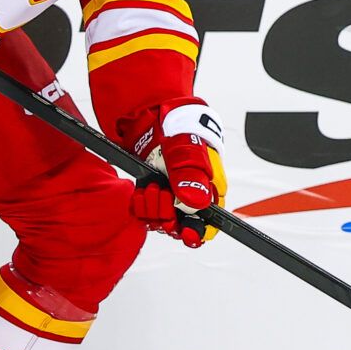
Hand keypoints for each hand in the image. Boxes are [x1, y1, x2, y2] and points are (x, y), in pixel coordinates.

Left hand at [128, 98, 225, 247]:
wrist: (155, 116)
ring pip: (163, 222)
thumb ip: (191, 177)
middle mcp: (191, 197)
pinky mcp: (153, 193)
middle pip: (182, 228)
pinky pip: (147, 212)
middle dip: (169, 219)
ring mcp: (171, 196)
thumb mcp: (188, 151)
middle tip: (160, 196)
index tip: (185, 232)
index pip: (209, 226)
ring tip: (151, 188)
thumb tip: (197, 203)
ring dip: (154, 210)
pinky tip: (141, 190)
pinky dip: (142, 205)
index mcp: (209, 191)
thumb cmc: (180, 130)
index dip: (197, 233)